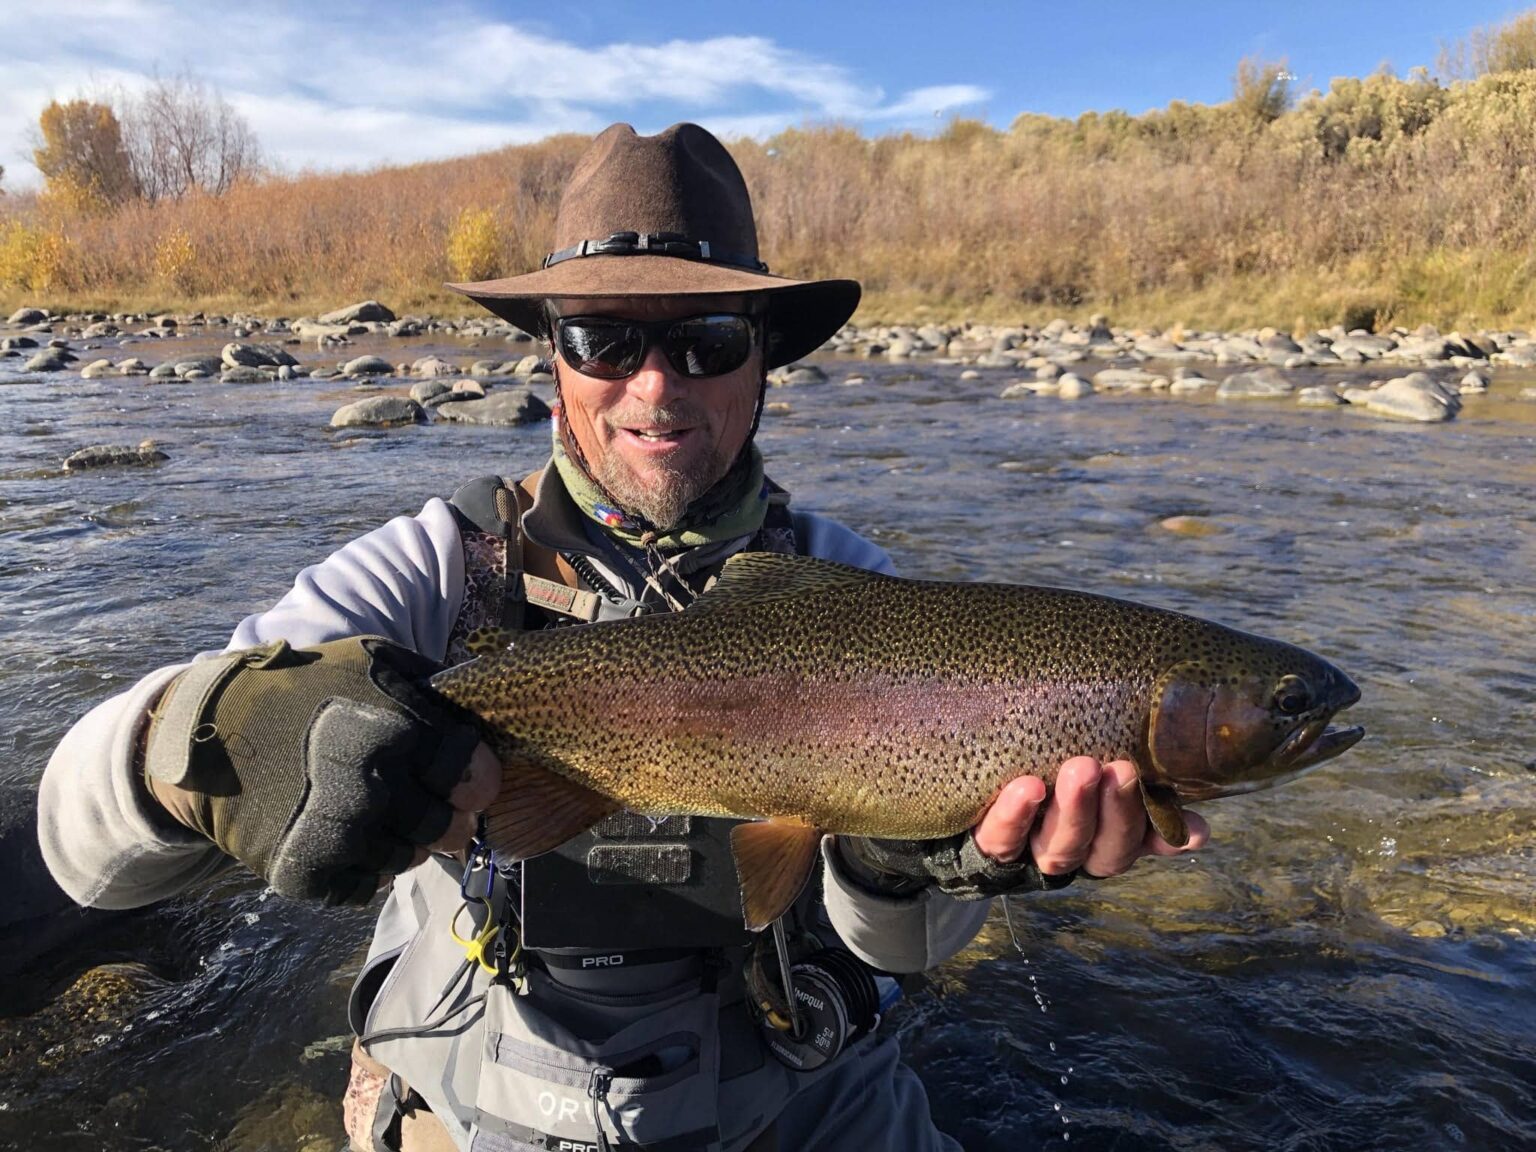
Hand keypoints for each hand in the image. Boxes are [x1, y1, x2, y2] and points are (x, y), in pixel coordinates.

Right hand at [144, 636, 499, 903]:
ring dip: (404, 839)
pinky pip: (368, 885)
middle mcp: (372, 790)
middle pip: (450, 828)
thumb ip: (432, 686)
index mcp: (396, 734)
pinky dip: (365, 865)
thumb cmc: (302, 690)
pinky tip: (346, 834)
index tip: (465, 778)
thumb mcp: (372, 661)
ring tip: (376, 810)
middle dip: (447, 816)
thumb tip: (486, 705)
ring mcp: (338, 837)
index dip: (477, 780)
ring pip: (410, 859)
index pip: (475, 778)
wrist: (211, 732)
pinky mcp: (307, 872)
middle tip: (425, 802)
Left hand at [973, 756, 1208, 879]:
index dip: (1162, 837)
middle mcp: (1067, 851)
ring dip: (1074, 811)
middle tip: (1122, 768)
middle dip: (1117, 810)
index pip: (1136, 843)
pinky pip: (1001, 838)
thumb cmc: (1036, 768)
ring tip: (1082, 768)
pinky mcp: (985, 841)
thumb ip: (1135, 788)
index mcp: (1097, 838)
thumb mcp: (1088, 775)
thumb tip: (1199, 828)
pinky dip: (1015, 815)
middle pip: (1100, 849)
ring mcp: (1026, 851)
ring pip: (1058, 847)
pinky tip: (1028, 787)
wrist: (954, 790)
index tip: (1190, 827)